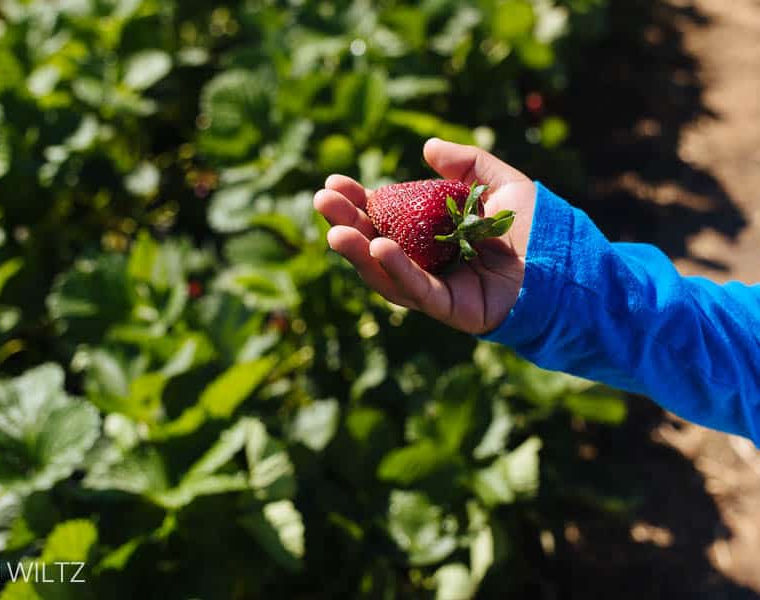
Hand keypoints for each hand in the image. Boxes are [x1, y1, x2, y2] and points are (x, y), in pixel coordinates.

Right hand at [313, 138, 535, 334]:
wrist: (572, 263)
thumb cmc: (538, 228)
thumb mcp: (501, 185)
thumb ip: (468, 165)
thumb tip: (427, 149)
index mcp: (433, 236)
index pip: (386, 219)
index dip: (359, 203)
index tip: (334, 183)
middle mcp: (429, 264)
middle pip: (377, 247)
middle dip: (347, 224)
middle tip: (322, 201)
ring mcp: (438, 289)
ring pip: (388, 275)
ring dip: (359, 253)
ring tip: (335, 232)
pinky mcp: (454, 309)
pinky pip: (419, 291)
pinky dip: (397, 270)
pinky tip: (378, 247)